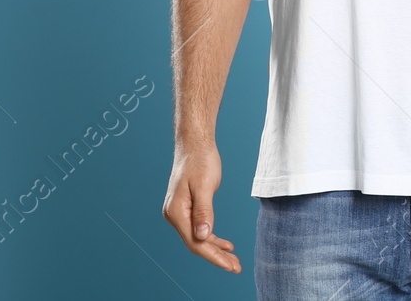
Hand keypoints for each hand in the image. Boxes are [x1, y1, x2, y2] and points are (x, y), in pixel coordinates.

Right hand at [162, 138, 240, 273]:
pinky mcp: (186, 209)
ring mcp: (179, 212)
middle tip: (236, 267)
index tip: (230, 265)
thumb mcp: (204, 185)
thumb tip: (203, 236)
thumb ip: (204, 211)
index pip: (195, 242)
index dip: (213, 256)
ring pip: (198, 238)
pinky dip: (212, 237)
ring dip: (215, 249)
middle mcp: (174, 215)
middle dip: (216, 256)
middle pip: (196, 243)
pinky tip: (225, 244)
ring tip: (233, 259)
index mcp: (176, 212)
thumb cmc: (200, 160)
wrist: (194, 144)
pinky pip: (199, 228)